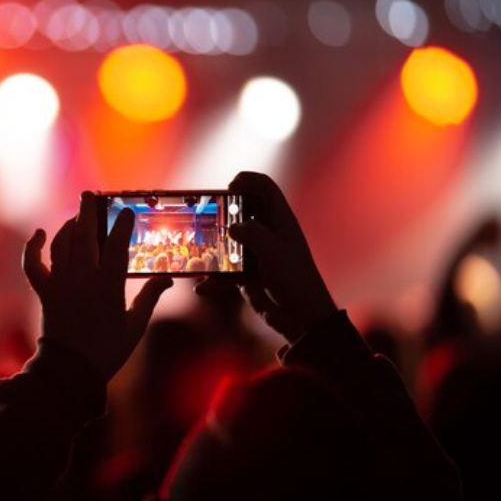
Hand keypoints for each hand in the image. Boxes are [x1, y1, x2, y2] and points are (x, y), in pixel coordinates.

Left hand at [23, 192, 172, 380]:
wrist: (71, 371)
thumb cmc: (108, 351)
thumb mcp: (135, 326)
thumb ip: (150, 297)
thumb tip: (168, 277)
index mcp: (108, 286)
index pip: (117, 246)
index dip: (122, 225)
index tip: (127, 210)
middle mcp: (83, 279)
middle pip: (85, 236)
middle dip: (88, 211)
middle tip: (91, 194)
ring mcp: (61, 284)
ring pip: (62, 244)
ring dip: (69, 225)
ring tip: (78, 215)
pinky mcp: (45, 292)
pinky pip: (33, 265)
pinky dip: (33, 247)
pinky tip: (39, 234)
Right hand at [197, 172, 336, 341]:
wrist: (303, 320)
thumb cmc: (296, 282)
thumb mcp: (275, 254)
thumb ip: (254, 235)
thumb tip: (232, 227)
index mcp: (280, 221)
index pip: (264, 187)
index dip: (246, 180)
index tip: (228, 188)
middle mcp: (267, 233)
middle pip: (239, 211)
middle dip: (220, 213)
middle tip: (203, 218)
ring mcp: (256, 253)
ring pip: (228, 241)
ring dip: (212, 248)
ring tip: (197, 254)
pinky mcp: (247, 274)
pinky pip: (224, 271)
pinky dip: (213, 279)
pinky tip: (202, 288)